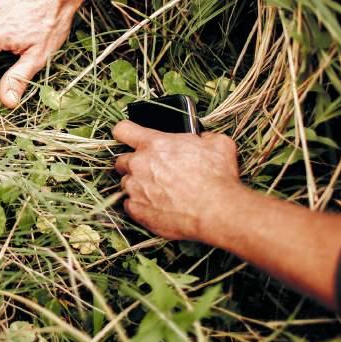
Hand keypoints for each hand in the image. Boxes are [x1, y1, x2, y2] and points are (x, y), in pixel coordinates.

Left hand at [112, 121, 246, 241]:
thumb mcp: (218, 145)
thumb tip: (203, 138)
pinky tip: (157, 207)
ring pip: (126, 183)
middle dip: (134, 165)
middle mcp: (138, 164)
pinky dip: (140, 206)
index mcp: (154, 144)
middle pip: (121, 160)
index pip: (123, 130)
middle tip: (152, 171)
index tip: (128, 137)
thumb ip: (204, 137)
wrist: (216, 212)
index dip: (125, 132)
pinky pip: (129, 205)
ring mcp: (134, 188)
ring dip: (138, 186)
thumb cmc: (217, 178)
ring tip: (159, 193)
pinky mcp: (136, 210)